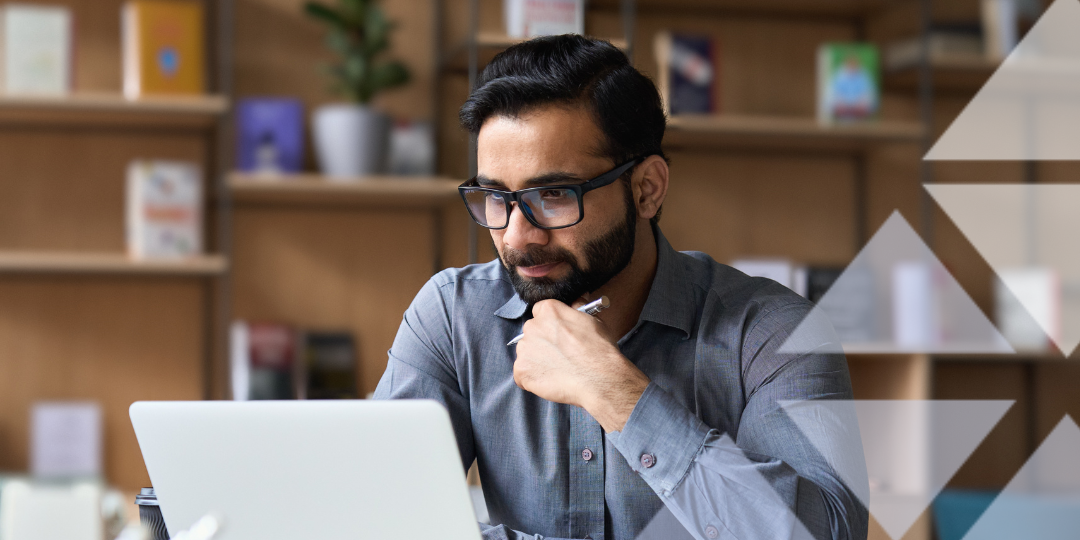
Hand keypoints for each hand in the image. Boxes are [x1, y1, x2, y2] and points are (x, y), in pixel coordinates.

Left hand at [512, 299, 649, 431]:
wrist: (598, 380)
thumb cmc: (599, 351)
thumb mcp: (593, 320)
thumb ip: (578, 308)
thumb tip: (578, 299)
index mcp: (549, 310)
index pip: (540, 311)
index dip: (550, 323)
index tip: (558, 333)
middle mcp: (532, 326)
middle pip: (531, 332)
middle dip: (542, 341)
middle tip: (560, 354)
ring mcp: (525, 349)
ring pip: (526, 353)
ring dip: (537, 360)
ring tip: (557, 369)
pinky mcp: (521, 370)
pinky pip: (522, 374)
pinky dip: (532, 379)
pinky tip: (550, 381)